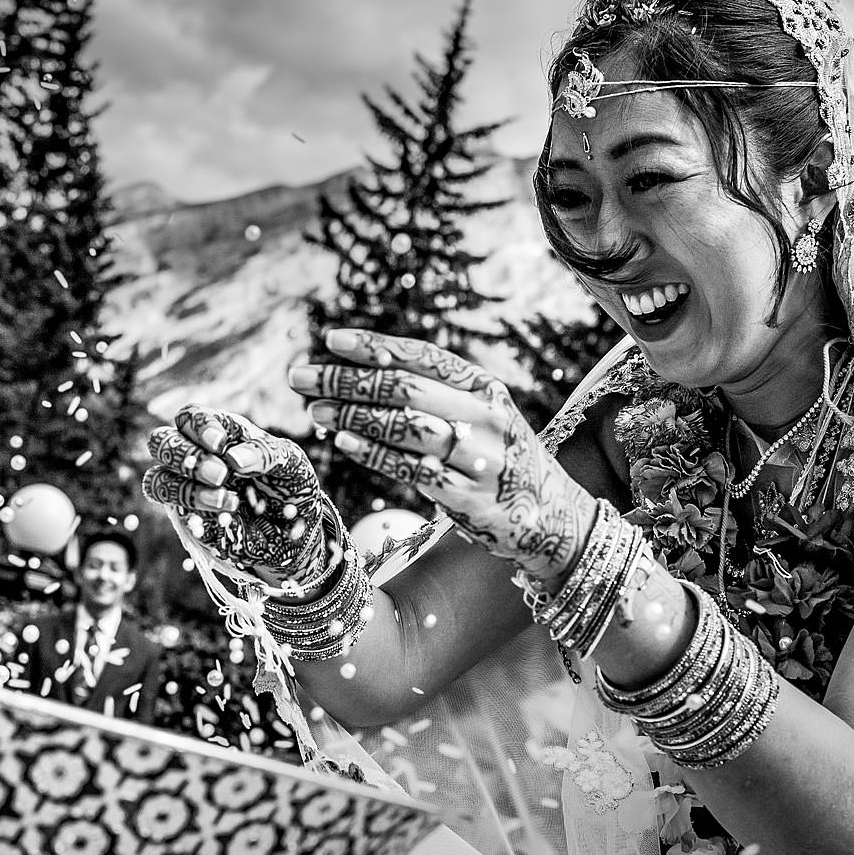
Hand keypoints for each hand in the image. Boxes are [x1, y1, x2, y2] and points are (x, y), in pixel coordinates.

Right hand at [141, 407, 342, 589]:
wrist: (296, 535)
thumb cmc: (292, 488)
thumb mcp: (292, 464)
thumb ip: (265, 453)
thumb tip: (233, 457)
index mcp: (221, 433)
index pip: (190, 417)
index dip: (198, 426)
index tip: (220, 443)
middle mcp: (198, 456)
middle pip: (161, 442)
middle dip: (184, 456)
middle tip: (221, 474)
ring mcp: (189, 487)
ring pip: (156, 477)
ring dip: (186, 486)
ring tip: (227, 498)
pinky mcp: (188, 515)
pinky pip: (169, 506)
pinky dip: (191, 505)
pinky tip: (225, 509)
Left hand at [292, 328, 595, 582]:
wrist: (551, 514)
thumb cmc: (497, 456)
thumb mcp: (480, 415)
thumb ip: (434, 395)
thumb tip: (362, 373)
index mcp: (484, 388)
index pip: (422, 358)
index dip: (375, 347)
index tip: (331, 340)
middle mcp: (484, 417)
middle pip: (405, 390)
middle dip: (348, 380)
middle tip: (302, 377)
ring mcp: (478, 458)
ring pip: (406, 428)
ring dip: (354, 416)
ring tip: (315, 410)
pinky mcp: (468, 497)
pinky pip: (411, 470)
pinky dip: (374, 453)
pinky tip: (343, 441)